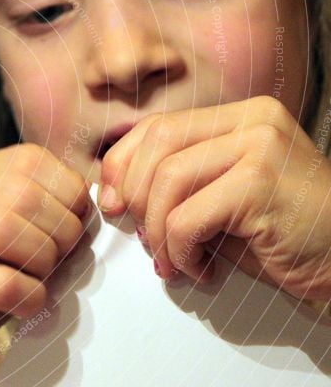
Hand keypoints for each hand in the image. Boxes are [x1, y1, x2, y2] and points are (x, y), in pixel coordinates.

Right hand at [0, 143, 91, 386]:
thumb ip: (34, 214)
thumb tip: (89, 206)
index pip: (31, 160)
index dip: (68, 192)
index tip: (70, 226)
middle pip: (24, 192)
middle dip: (60, 230)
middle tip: (56, 263)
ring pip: (8, 227)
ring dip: (42, 261)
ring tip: (37, 282)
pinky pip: (1, 282)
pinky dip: (29, 296)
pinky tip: (24, 307)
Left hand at [98, 95, 330, 299]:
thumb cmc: (279, 236)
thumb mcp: (217, 199)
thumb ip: (171, 185)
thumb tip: (107, 193)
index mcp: (238, 116)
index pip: (157, 126)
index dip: (122, 164)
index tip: (113, 203)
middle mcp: (252, 120)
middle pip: (157, 143)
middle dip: (134, 196)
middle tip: (144, 238)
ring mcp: (261, 147)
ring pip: (168, 180)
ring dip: (156, 231)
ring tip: (172, 261)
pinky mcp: (262, 183)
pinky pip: (187, 218)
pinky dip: (180, 250)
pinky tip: (201, 269)